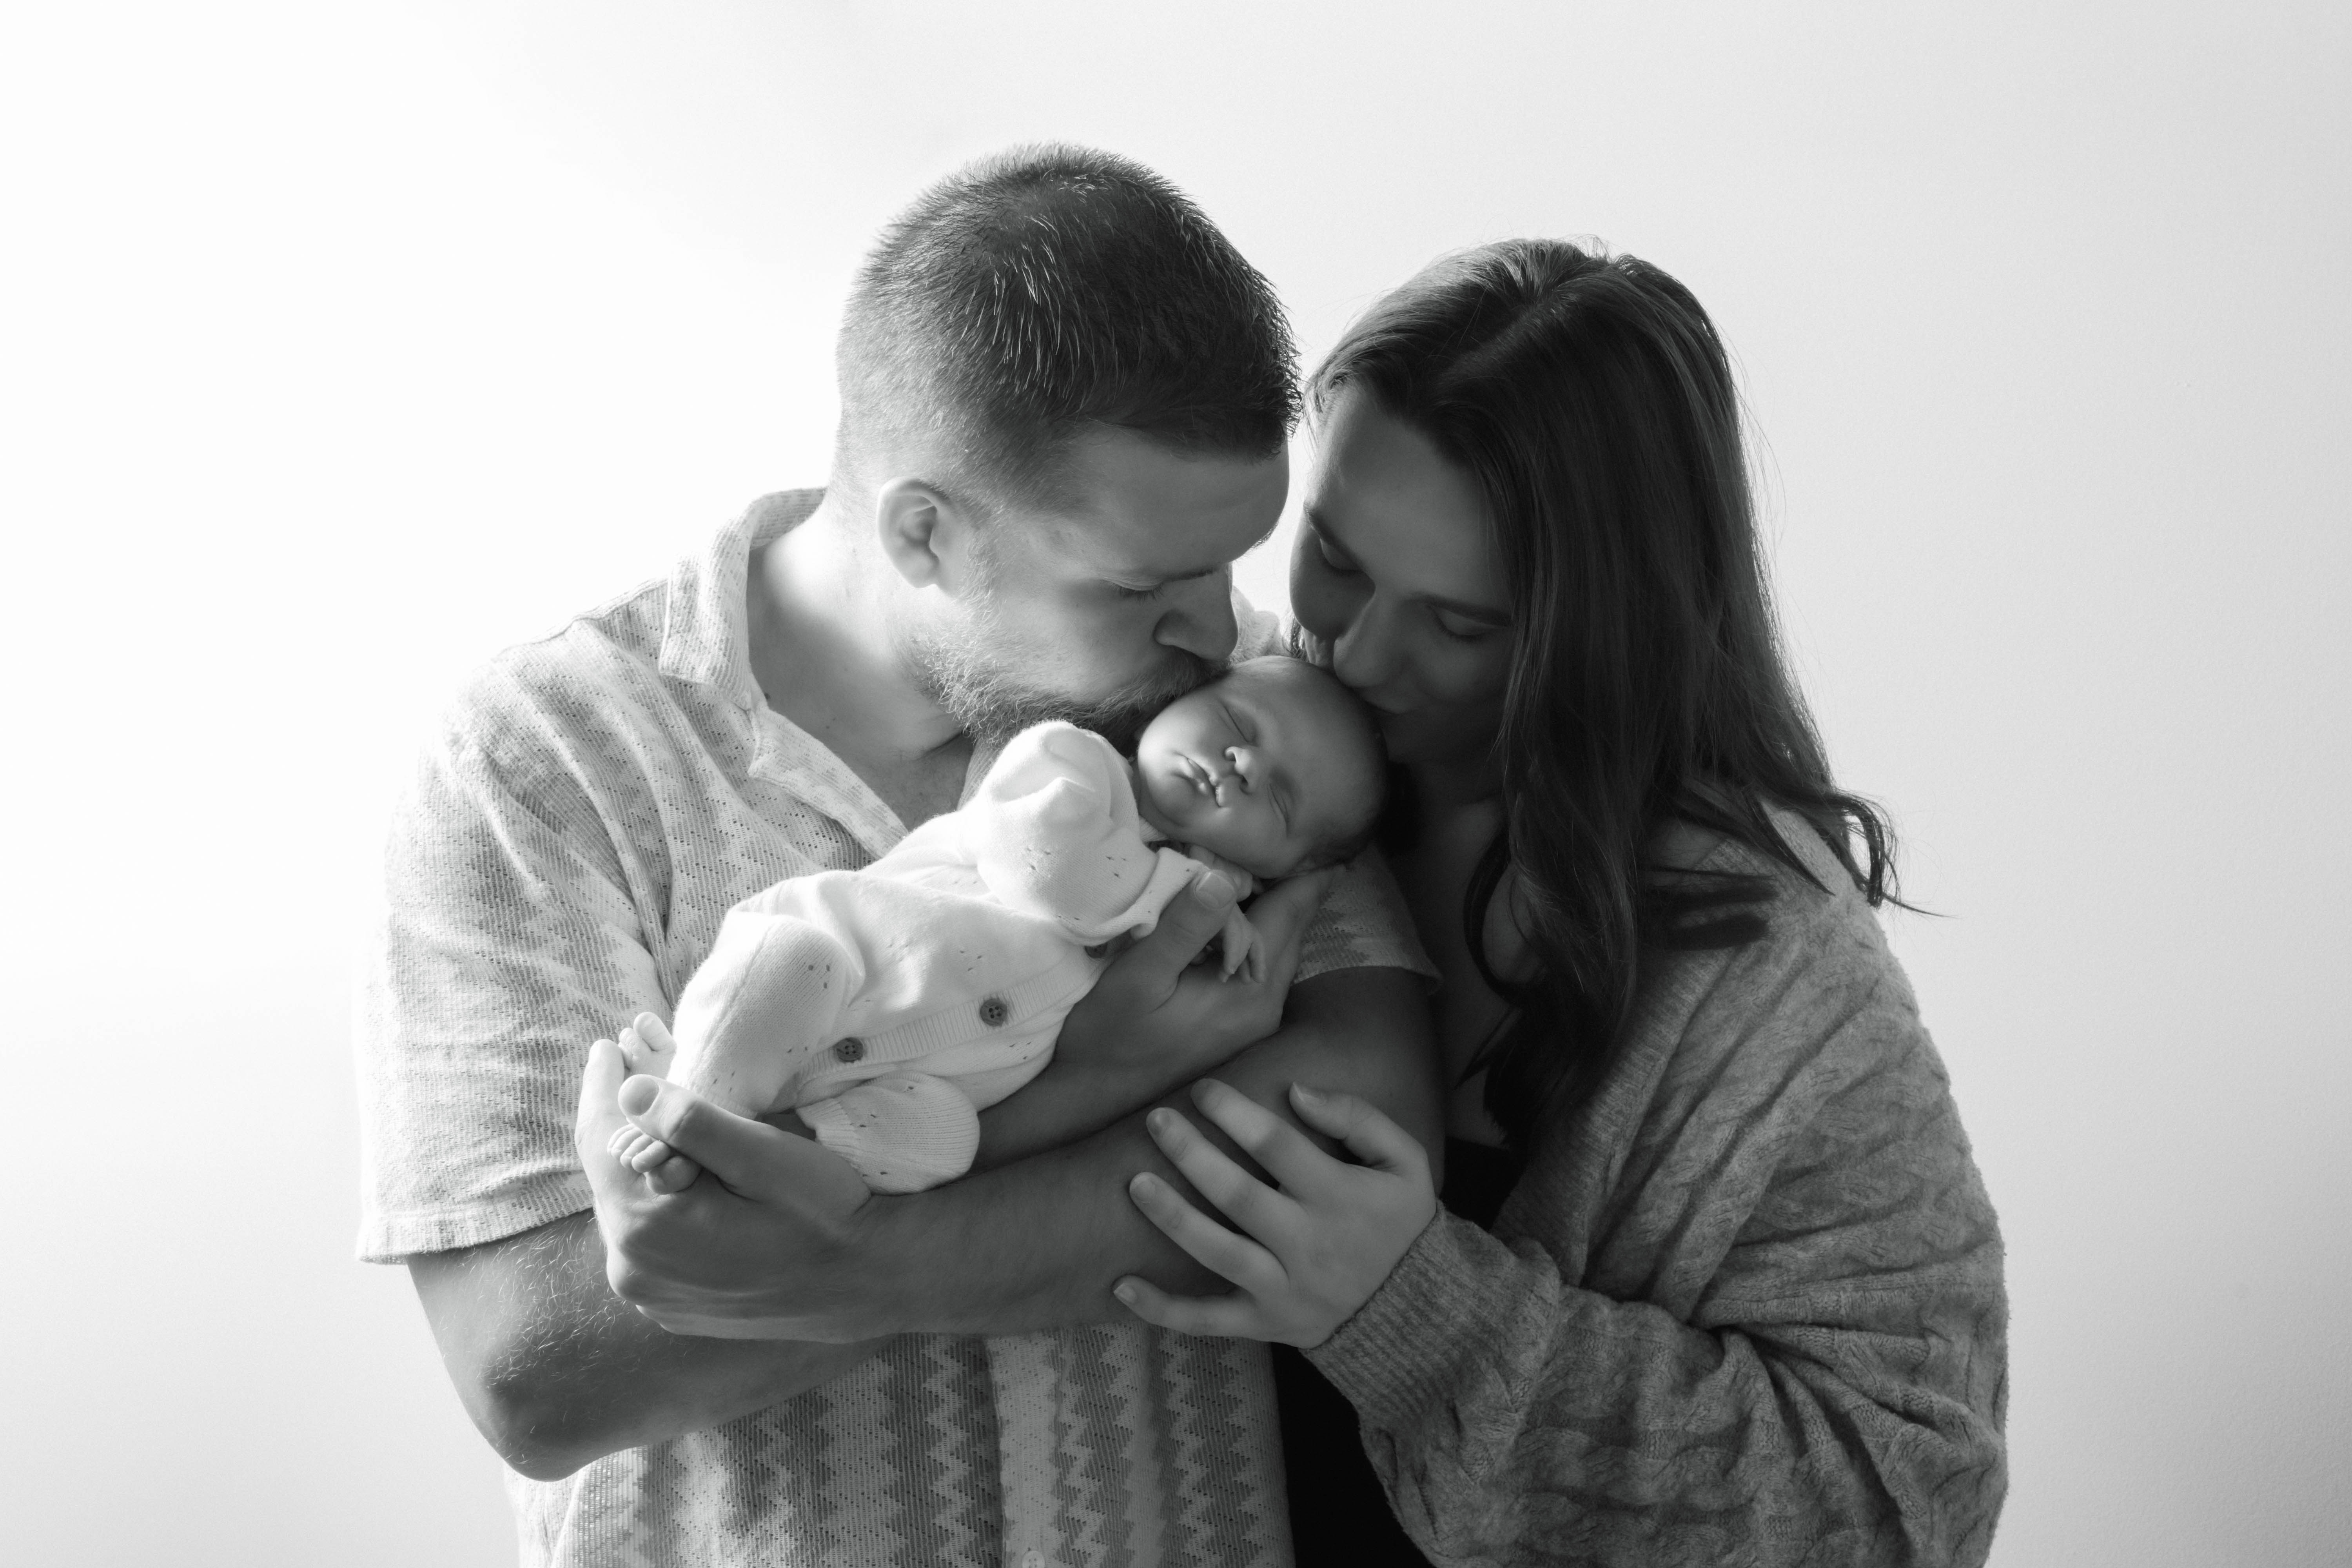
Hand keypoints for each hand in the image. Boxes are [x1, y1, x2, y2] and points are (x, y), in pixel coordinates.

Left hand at [574, 1029, 883, 1339]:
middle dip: (619, 1126)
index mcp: (646, 1228)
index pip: (597, 1143)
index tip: (604, 1048)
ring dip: (639, 1168)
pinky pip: (646, 1245)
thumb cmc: (822, 1213)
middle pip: (607, 1178)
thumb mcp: (763, 1155)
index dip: (600, 1089)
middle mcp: (633, 1270)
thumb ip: (690, 1123)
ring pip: (626, 1211)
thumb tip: (628, 1090)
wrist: (866, 1282)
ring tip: (660, 1127)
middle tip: (633, 1075)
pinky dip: (656, 1209)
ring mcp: (651, 1294)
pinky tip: (683, 1184)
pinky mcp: (671, 1306)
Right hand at [1056, 867, 1334, 1093]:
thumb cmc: (1108, 1035)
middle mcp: (1264, 1009)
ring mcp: (1252, 1020)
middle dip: (1299, 892)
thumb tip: (1222, 877)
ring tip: (1284, 870)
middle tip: (1314, 849)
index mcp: (1251, 994)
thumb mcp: (1140, 976)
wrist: (1090, 1093)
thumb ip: (1184, 927)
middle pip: (1291, 935)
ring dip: (1278, 912)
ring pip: (1277, 950)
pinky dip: (1258, 934)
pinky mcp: (1235, 1023)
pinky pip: (1259, 966)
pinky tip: (1244, 914)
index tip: (1339, 852)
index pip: (1289, 920)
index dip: (1309, 881)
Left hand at [1112, 1079, 1437, 1347]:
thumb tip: (1297, 1090)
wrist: (1414, 1308)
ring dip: (1172, 1218)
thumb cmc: (1399, 1221)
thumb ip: (1358, 1118)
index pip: (1277, 1146)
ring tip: (1135, 1182)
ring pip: (1217, 1253)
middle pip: (1238, 1196)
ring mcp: (1283, 1290)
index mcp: (1339, 1198)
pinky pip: (1208, 1321)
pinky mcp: (1265, 1323)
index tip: (1203, 1089)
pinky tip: (1121, 1286)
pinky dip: (1163, 1310)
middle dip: (1192, 1154)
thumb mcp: (1405, 1161)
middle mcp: (1308, 1245)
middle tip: (1155, 1119)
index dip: (1236, 1112)